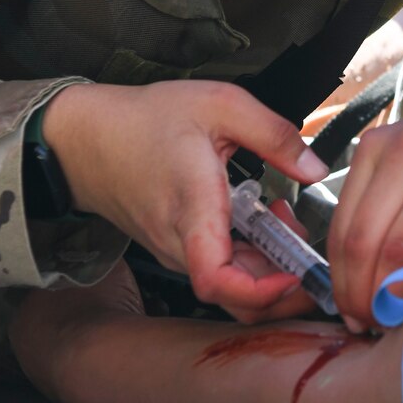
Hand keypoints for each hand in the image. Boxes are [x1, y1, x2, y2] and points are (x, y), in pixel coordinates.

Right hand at [43, 81, 329, 323]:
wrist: (86, 138)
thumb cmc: (146, 119)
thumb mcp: (220, 105)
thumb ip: (274, 135)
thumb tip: (316, 170)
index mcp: (192, 208)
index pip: (217, 281)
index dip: (261, 292)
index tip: (294, 274)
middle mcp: (180, 242)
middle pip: (234, 297)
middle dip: (284, 283)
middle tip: (309, 247)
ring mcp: (174, 251)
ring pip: (229, 285)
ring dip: (268, 266)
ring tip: (284, 220)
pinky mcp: (173, 250)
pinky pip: (216, 269)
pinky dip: (248, 257)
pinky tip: (260, 220)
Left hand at [326, 96, 402, 329]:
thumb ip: (382, 204)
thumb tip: (357, 280)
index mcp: (378, 147)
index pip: (342, 226)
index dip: (340, 279)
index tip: (348, 308)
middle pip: (365, 242)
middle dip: (361, 295)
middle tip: (369, 322)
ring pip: (402, 252)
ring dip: (395, 297)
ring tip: (399, 317)